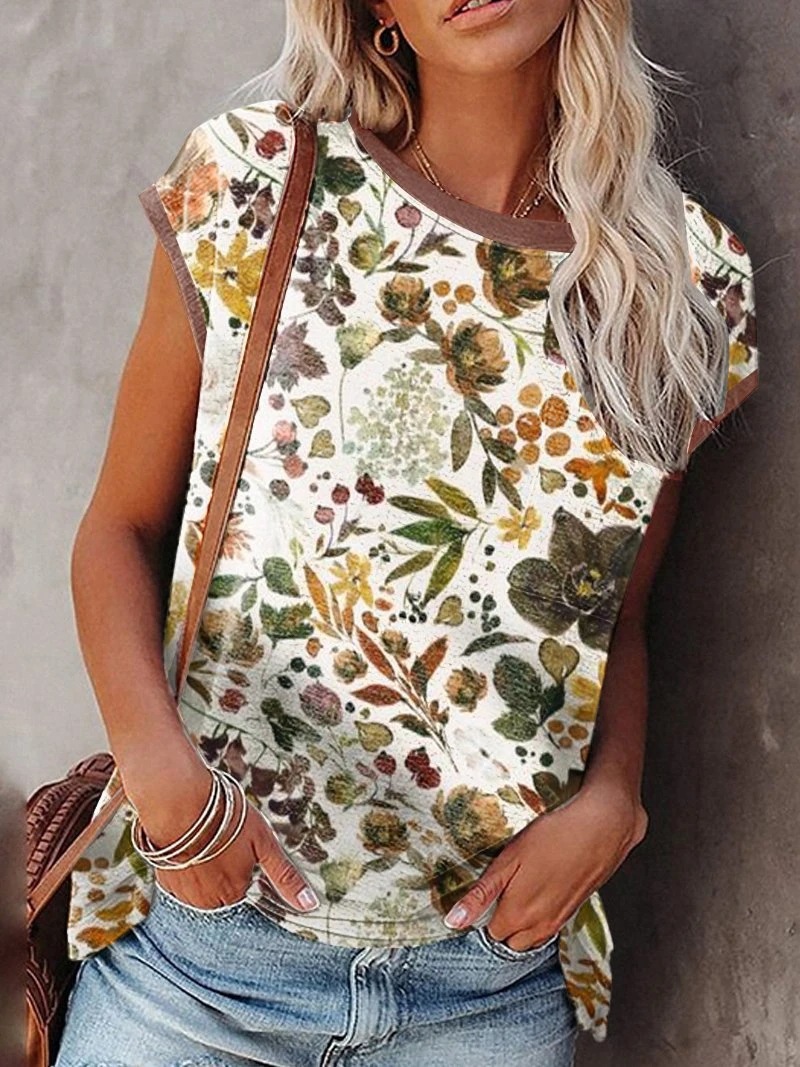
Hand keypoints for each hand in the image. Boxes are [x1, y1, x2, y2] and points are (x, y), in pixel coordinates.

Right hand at [130, 755, 319, 912]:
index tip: (237, 846)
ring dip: (203, 870)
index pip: (244, 888)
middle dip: (224, 868)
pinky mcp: (164, 882)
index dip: (243, 864)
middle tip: (221, 839)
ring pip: (201, 888)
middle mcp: (207, 903)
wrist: (179, 802)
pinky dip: (185, 867)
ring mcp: (183, 894)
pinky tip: (188, 844)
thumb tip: (310, 905)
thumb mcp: (264, 843)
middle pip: (223, 891)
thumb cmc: (225, 818)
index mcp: (234, 894)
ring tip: (204, 840)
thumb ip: (285, 877)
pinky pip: (181, 882)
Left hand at [442, 779, 647, 950]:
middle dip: (502, 923)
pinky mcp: (573, 912)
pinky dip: (539, 918)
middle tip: (503, 890)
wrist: (602, 829)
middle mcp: (539, 927)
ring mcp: (558, 922)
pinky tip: (541, 888)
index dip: (484, 913)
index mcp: (517, 915)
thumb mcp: (508, 860)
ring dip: (521, 923)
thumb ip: (481, 894)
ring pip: (530, 939)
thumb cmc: (552, 838)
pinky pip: (548, 929)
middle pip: (509, 941)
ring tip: (521, 889)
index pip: (489, 933)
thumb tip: (453, 922)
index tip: (486, 891)